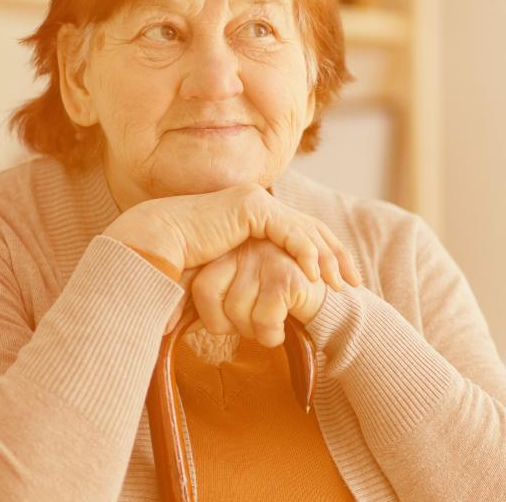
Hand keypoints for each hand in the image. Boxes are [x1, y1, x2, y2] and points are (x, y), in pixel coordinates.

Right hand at [102, 182, 361, 331]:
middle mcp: (259, 204)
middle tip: (353, 282)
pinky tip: (315, 274)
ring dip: (327, 257)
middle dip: (335, 255)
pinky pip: (288, 230)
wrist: (153, 247)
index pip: (300, 233)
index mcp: (254, 216)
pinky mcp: (251, 206)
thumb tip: (263, 304)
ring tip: (339, 284)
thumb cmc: (180, 266)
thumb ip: (247, 278)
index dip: (324, 256)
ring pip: (304, 228)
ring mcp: (256, 201)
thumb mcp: (225, 273)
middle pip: (311, 228)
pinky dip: (305, 251)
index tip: (341, 282)